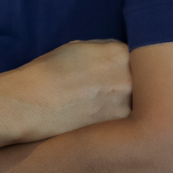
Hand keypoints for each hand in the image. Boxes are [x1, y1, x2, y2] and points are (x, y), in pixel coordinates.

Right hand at [8, 39, 131, 141]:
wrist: (30, 104)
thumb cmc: (48, 72)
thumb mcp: (79, 47)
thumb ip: (105, 50)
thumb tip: (119, 55)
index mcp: (119, 52)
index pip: (137, 55)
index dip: (128, 63)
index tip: (118, 69)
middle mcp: (128, 76)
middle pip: (142, 78)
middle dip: (130, 81)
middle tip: (111, 88)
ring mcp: (125, 103)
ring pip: (137, 99)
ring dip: (126, 100)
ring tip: (102, 102)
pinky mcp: (118, 125)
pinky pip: (126, 117)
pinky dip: (116, 116)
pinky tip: (98, 114)